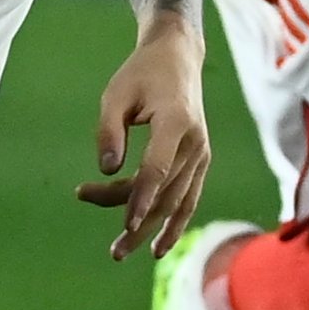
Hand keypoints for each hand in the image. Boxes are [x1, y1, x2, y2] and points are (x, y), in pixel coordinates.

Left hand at [74, 15, 211, 258]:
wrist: (177, 58)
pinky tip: (158, 247)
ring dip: (151, 228)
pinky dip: (176, 224)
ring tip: (122, 251)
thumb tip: (106, 170)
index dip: (141, 198)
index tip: (126, 225)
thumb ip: (108, 130)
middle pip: (165, 191)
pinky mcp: (200, 161)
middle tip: (113, 251)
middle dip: (137, 222)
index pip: (157, 168)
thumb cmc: (141, 74)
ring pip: (176, 200)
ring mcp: (201, 154)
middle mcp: (195, 142)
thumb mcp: (115, 94)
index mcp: (176, 121)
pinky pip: (189, 198)